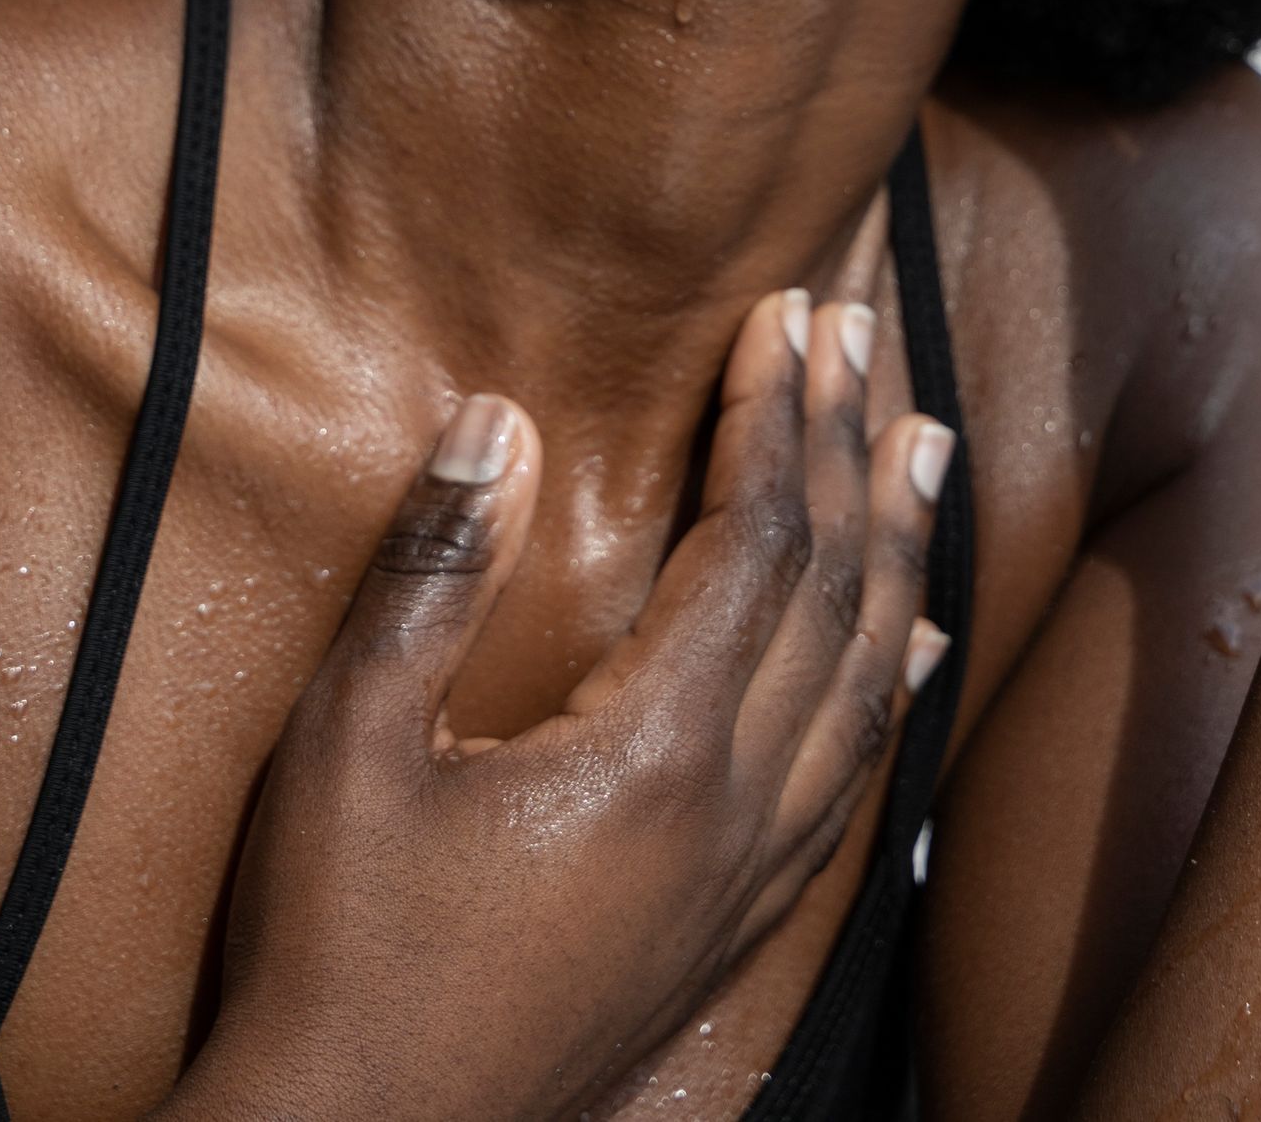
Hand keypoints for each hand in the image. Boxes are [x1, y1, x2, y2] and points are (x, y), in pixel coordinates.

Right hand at [171, 290, 952, 1121]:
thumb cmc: (338, 947)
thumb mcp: (351, 745)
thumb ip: (433, 576)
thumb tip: (496, 419)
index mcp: (650, 754)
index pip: (752, 541)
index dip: (773, 416)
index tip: (787, 313)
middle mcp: (730, 813)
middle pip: (828, 594)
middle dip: (847, 450)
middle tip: (866, 334)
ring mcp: (742, 879)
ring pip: (862, 686)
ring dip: (895, 552)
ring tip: (923, 450)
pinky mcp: (730, 928)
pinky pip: (849, 785)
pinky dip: (888, 692)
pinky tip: (909, 652)